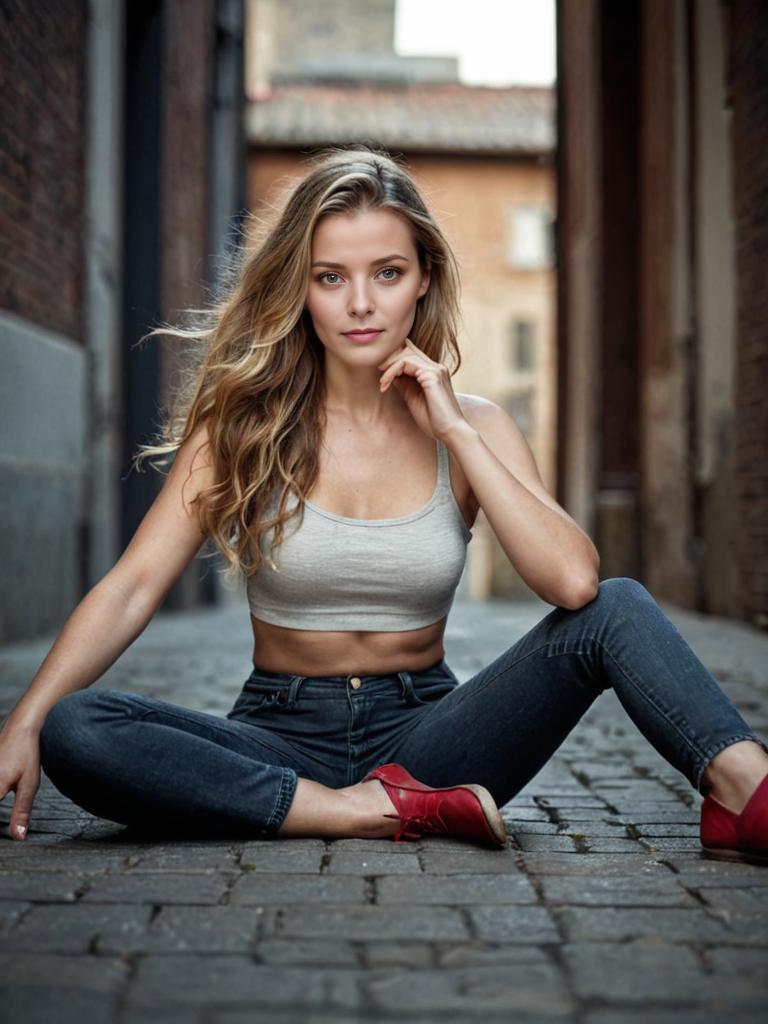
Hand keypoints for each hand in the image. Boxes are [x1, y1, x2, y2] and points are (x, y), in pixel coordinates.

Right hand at [0, 721, 41, 840]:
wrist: (20, 727)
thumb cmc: (26, 754)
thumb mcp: (29, 785)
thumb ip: (21, 812)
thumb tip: (18, 838)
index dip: (0, 828)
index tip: (7, 841)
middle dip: (3, 807)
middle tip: (11, 796)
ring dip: (0, 797)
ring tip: (8, 791)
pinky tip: (3, 789)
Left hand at [377, 337, 468, 440]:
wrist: (450, 432)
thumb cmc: (434, 420)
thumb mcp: (412, 397)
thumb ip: (404, 383)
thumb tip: (390, 374)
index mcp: (433, 372)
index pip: (412, 354)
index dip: (394, 359)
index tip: (381, 373)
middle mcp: (436, 367)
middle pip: (408, 349)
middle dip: (389, 359)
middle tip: (378, 372)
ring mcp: (435, 369)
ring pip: (405, 355)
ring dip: (388, 367)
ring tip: (382, 382)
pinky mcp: (432, 375)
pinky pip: (405, 364)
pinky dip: (392, 372)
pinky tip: (385, 384)